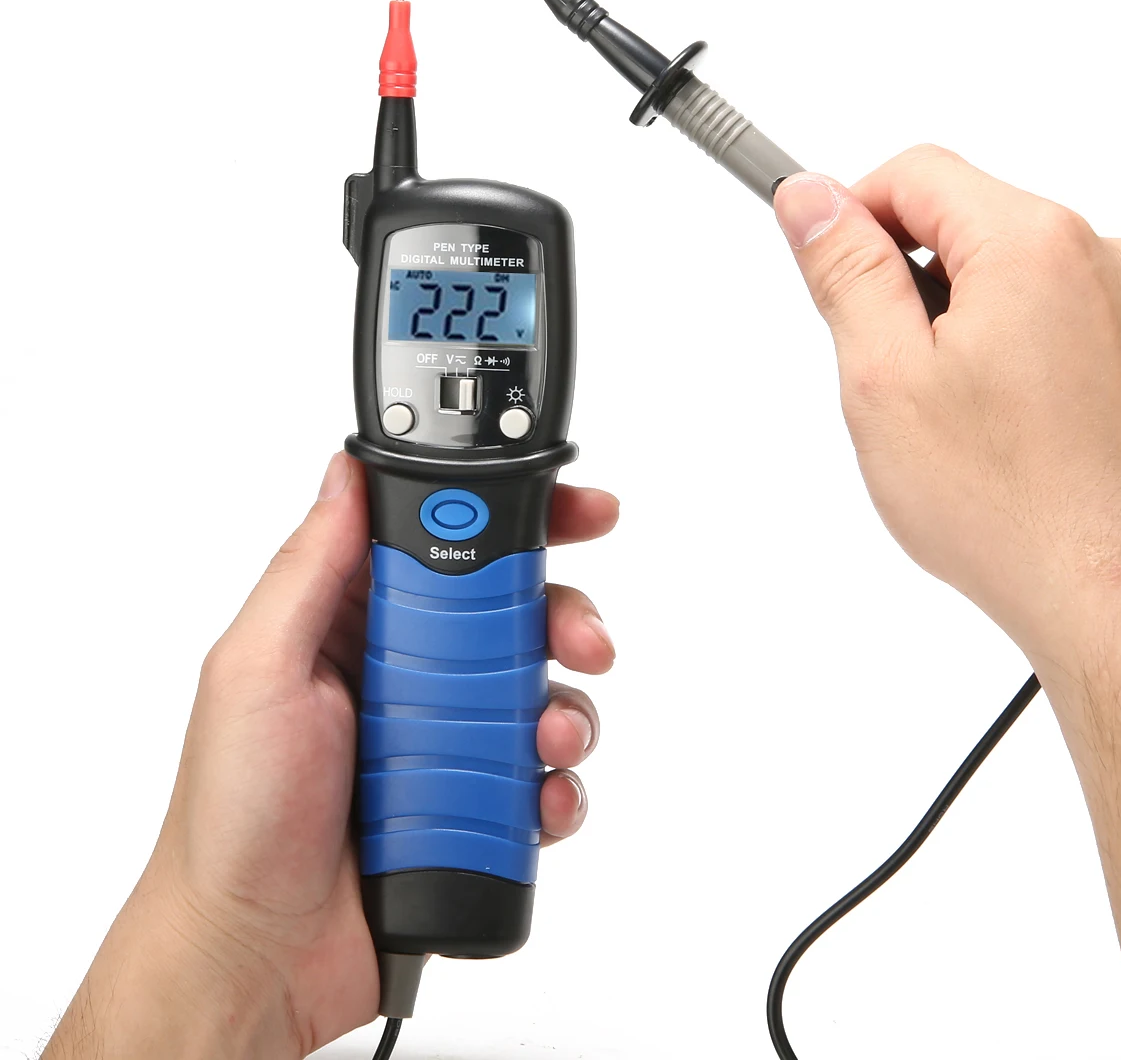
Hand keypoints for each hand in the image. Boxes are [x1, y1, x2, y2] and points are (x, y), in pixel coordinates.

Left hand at [45, 453, 617, 1059]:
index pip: (449, 542)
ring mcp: (447, 738)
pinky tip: (538, 802)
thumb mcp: (256, 668)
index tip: (577, 512)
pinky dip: (557, 786)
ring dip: (565, 710)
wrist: (253, 950)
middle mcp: (409, 671)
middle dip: (564, 617)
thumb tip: (346, 473)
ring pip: (543, 694)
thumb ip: (311, 567)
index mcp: (355, 621)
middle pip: (516, 614)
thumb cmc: (235, 813)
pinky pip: (545, 778)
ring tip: (547, 740)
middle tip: (581, 638)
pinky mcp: (476, 802)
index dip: (519, 520)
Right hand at [774, 148, 1120, 687]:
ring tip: (966, 423)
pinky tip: (1020, 437)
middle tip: (897, 374)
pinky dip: (1036, 361)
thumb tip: (811, 200)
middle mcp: (1109, 261)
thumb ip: (846, 272)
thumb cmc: (1015, 511)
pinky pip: (1079, 327)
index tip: (829, 256)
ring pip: (1028, 281)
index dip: (855, 210)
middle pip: (976, 226)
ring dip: (979, 327)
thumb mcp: (885, 381)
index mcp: (1034, 247)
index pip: (918, 173)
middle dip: (920, 285)